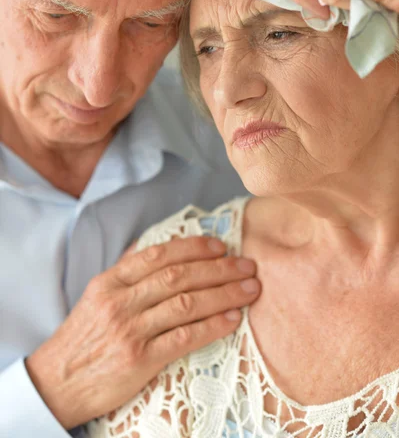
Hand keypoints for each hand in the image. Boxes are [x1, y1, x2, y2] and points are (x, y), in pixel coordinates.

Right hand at [26, 235, 259, 427]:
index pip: (158, 254)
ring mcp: (130, 330)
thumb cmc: (84, 337)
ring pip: (185, 303)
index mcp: (110, 281)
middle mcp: (120, 301)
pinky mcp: (138, 360)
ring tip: (250, 289)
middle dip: (218, 268)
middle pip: (177, 276)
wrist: (57, 382)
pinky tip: (233, 319)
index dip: (193, 247)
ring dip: (223, 293)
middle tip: (247, 266)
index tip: (220, 245)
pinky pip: (183, 338)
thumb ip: (128, 272)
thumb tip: (160, 248)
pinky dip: (212, 326)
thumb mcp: (98, 296)